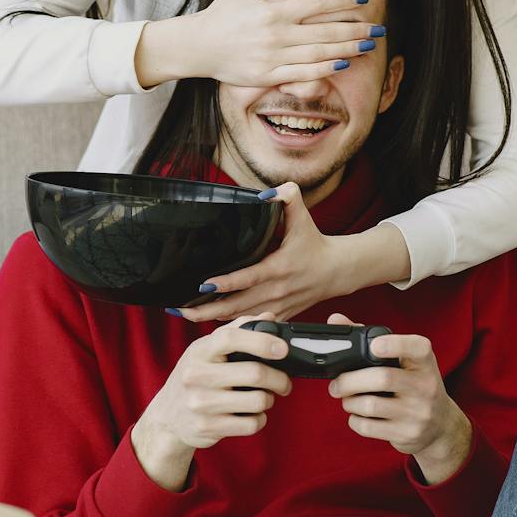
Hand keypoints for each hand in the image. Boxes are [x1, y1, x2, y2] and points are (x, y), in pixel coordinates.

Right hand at [131, 312, 291, 490]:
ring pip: (257, 401)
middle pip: (254, 373)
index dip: (261, 341)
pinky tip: (251, 414)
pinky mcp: (207, 427)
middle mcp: (197, 376)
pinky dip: (259, 419)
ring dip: (269, 400)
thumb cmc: (195, 377)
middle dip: (279, 379)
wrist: (167, 416)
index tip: (283, 348)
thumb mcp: (207, 350)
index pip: (230, 338)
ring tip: (263, 398)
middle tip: (284, 382)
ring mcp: (200, 403)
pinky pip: (251, 424)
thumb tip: (269, 317)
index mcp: (199, 351)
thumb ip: (238, 331)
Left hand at [178, 182, 346, 323]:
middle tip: (180, 308)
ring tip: (186, 314)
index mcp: (280, 267)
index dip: (225, 283)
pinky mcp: (279, 314)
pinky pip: (249, 321)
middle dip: (207, 308)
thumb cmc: (315, 243)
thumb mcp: (303, 216)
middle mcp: (277, 290)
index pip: (248, 278)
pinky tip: (209, 319)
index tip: (202, 285)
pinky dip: (229, 323)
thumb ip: (287, 197)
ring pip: (240, 317)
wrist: (336, 270)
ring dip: (212, 318)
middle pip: (237, 305)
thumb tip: (266, 193)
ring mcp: (277, 306)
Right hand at [183, 0, 382, 87]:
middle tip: (379, 28)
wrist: (197, 46)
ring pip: (318, 54)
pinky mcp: (267, 75)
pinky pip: (302, 74)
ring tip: (368, 45)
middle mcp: (276, 34)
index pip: (316, 4)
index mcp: (273, 10)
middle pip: (324, 32)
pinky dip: (325, 70)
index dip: (342, 1)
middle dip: (355, 29)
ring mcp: (273, 57)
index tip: (364, 0)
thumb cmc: (221, 13)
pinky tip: (343, 64)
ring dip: (347, 50)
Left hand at [323, 311, 472, 482]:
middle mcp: (426, 386)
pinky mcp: (407, 434)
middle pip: (381, 378)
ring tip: (346, 399)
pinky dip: (355, 420)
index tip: (374, 346)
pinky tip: (358, 415)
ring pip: (370, 405)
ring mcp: (418, 412)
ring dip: (349, 402)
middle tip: (336, 384)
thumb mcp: (404, 362)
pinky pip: (369, 427)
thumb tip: (335, 320)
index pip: (417, 348)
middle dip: (350, 380)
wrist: (440, 425)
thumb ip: (369, 340)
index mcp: (425, 362)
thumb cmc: (414, 384)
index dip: (394, 344)